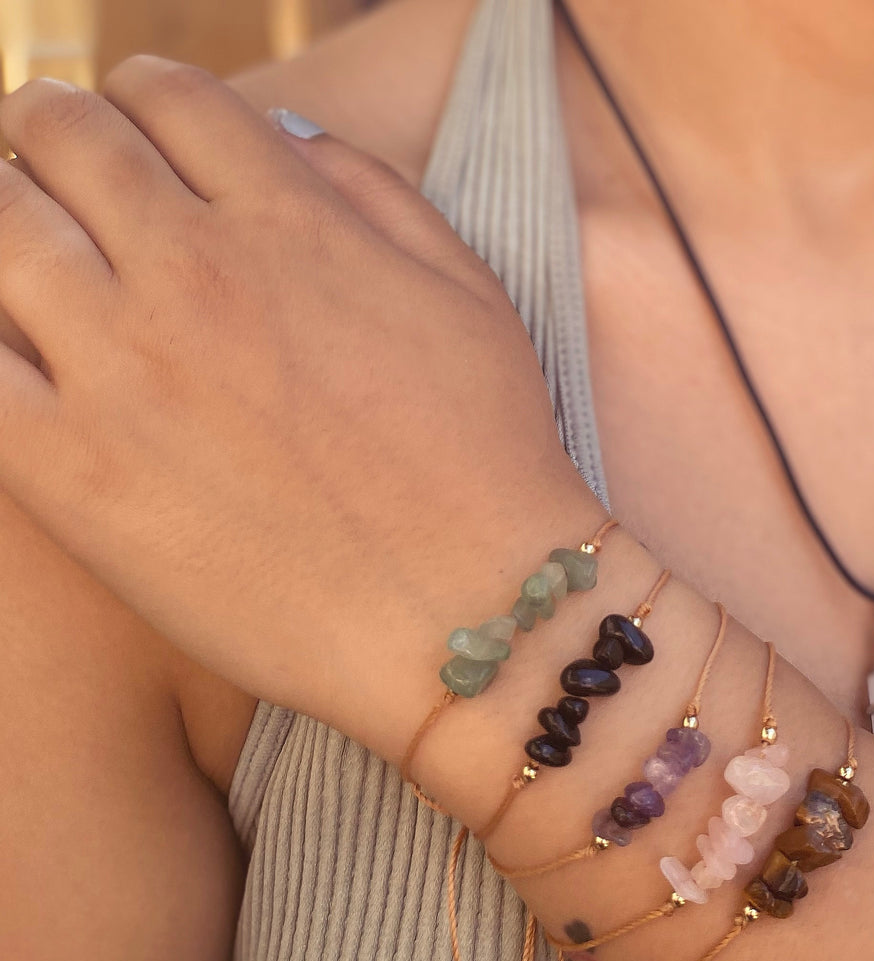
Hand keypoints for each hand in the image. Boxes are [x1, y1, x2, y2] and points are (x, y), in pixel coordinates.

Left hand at [0, 59, 602, 751]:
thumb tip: (283, 131)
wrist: (469, 617)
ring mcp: (121, 371)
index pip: (165, 91)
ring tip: (38, 265)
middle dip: (57, 139)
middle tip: (69, 184)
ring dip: (9, 221)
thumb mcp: (468, 297)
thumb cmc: (487, 463)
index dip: (143, 100)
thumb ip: (373, 192)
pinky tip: (24, 357)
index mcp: (290, 222)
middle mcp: (193, 273)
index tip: (143, 137)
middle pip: (59, 133)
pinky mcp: (70, 474)